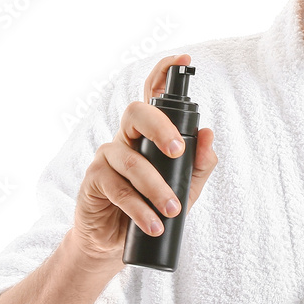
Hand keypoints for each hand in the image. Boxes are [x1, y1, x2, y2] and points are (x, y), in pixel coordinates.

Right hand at [71, 53, 217, 265]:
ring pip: (131, 159)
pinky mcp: (93, 179)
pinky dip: (139, 208)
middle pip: (136, 113)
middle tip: (178, 152)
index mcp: (148, 134)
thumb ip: (200, 165)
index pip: (153, 97)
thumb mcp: (185, 189)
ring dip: (155, 186)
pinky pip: (118, 188)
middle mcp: (126, 137)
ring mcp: (107, 156)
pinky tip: (153, 222)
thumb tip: (210, 134)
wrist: (115, 244)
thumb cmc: (152, 209)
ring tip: (173, 209)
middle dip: (160, 127)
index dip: (164, 73)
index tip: (183, 59)